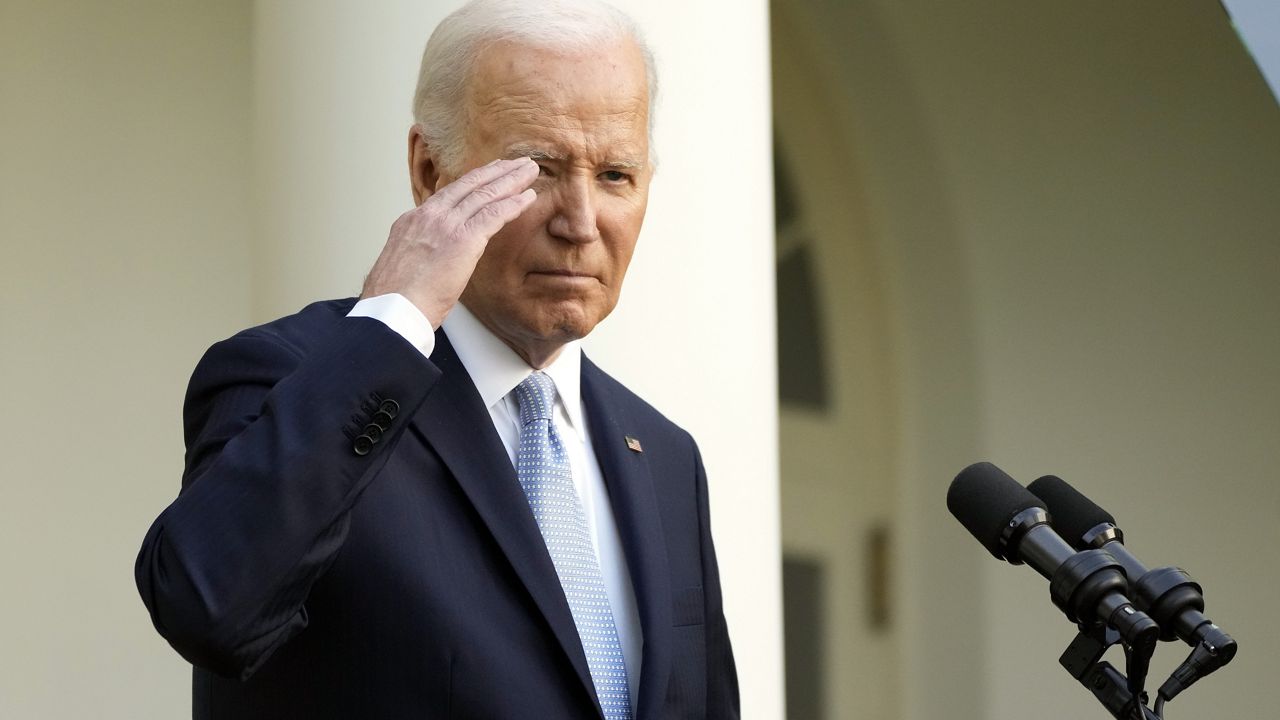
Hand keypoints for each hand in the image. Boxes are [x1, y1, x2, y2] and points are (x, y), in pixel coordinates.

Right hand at [361, 158, 538, 326]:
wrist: (390, 310)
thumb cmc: (394, 301)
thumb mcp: (401, 267)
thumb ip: (418, 255)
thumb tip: (429, 262)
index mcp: (412, 222)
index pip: (448, 194)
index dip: (473, 181)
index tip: (490, 172)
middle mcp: (428, 216)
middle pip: (469, 185)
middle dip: (497, 171)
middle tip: (517, 162)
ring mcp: (445, 225)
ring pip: (485, 194)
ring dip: (512, 180)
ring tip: (531, 171)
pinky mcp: (462, 240)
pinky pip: (494, 215)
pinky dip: (513, 205)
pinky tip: (529, 198)